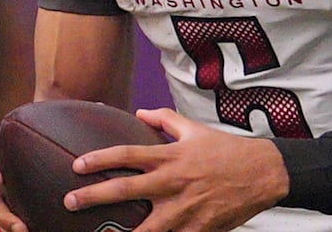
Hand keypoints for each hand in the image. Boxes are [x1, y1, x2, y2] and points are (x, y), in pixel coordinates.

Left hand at [66, 108, 286, 231]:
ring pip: (146, 227)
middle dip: (94, 197)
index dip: (99, 159)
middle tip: (69, 202)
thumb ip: (165, 120)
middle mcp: (173, 182)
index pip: (127, 155)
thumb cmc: (226, 150)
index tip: (76, 167)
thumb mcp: (195, 129)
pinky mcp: (198, 229)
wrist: (263, 173)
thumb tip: (140, 112)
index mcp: (170, 156)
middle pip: (126, 190)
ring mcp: (185, 209)